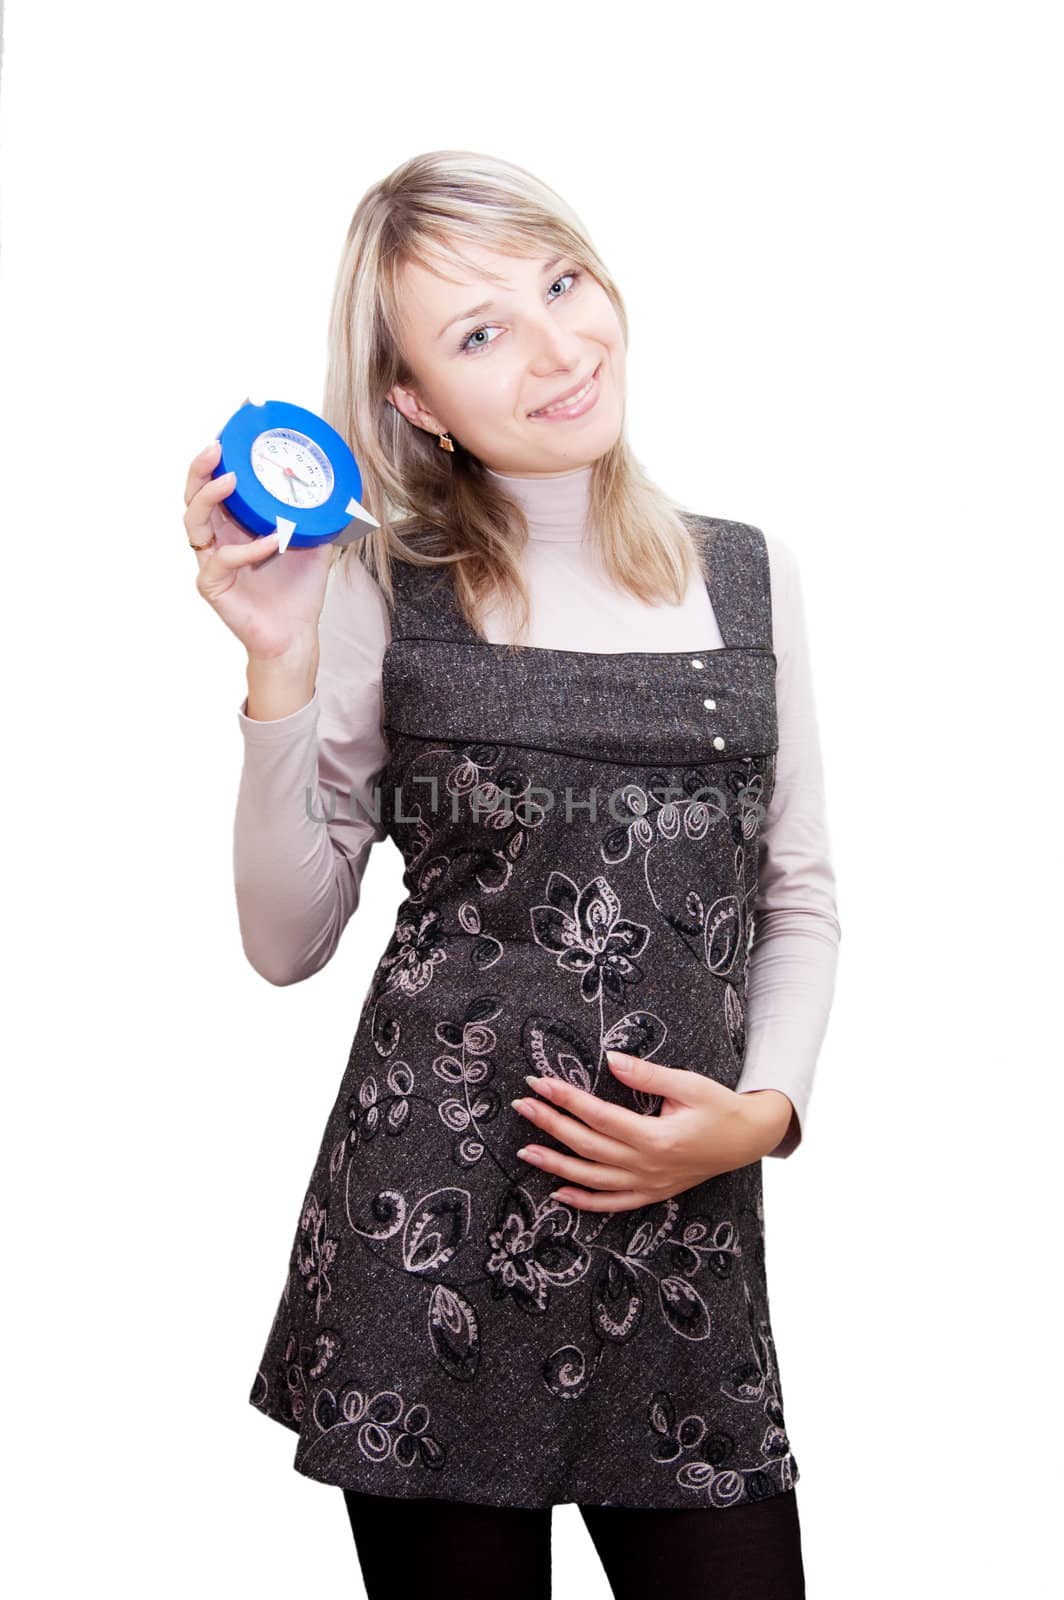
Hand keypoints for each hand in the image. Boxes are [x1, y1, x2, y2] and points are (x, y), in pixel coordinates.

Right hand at [184, 438, 334, 659]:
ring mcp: (211, 560)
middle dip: (201, 467)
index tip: (233, 424)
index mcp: (234, 522)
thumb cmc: (298, 589)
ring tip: (231, 479)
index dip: (220, 454)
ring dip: (209, 496)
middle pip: (193, 494)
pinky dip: (247, 549)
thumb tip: (348, 484)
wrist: (296, 634)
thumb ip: (323, 514)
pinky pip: (223, 560)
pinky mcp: (212, 585)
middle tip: (217, 446)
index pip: (218, 481)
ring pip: (193, 521)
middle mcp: (217, 537)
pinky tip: (271, 540)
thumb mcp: (317, 541)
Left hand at [510, 1051, 794, 1212]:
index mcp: (658, 1137)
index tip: (540, 1083)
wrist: (747, 1140)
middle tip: (522, 1105)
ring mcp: (649, 1185)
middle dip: (551, 1125)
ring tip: (525, 1152)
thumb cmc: (718, 1107)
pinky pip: (613, 1204)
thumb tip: (612, 1059)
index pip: (599, 1116)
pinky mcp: (652, 1194)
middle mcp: (649, 1166)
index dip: (566, 1098)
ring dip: (556, 1165)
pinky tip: (559, 1193)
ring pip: (593, 1179)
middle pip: (588, 1146)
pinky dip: (584, 1201)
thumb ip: (648, 1075)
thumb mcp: (688, 1084)